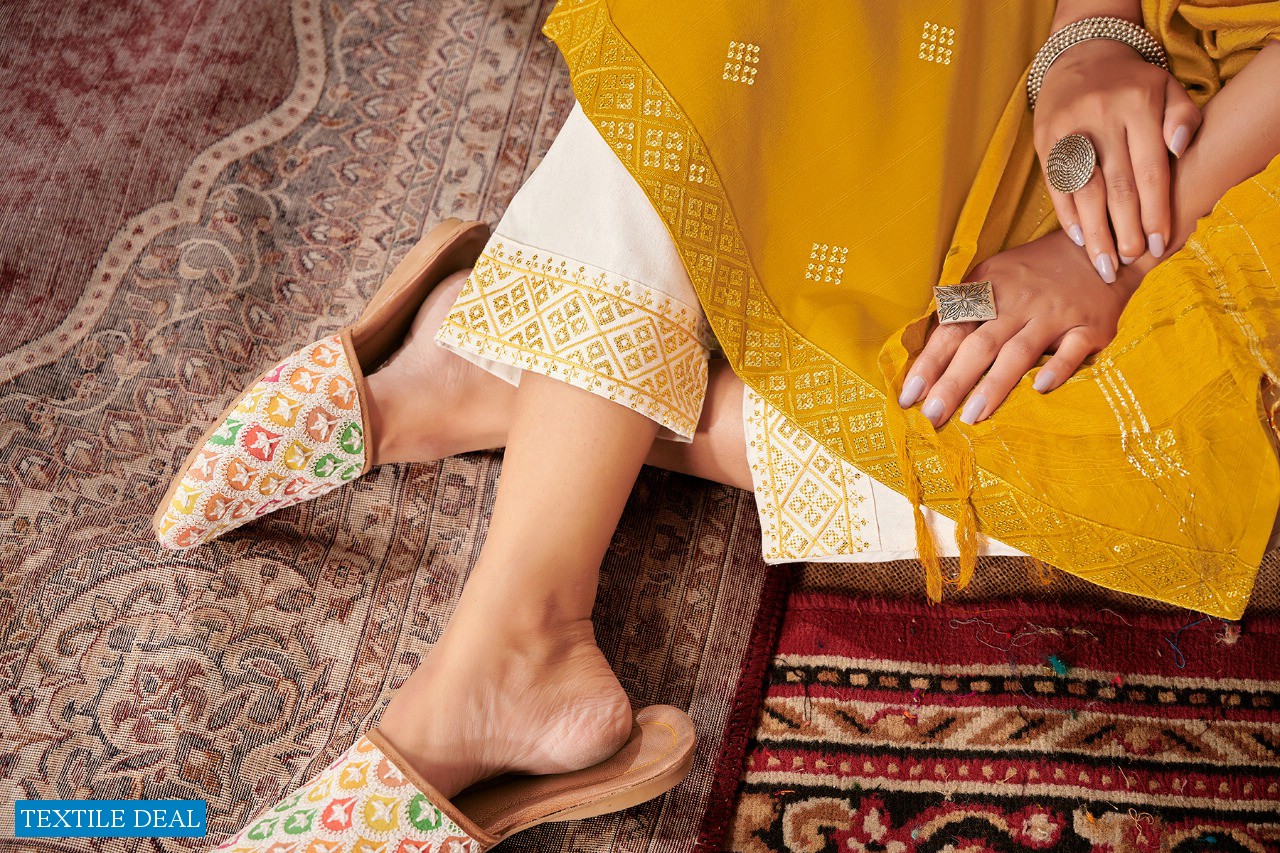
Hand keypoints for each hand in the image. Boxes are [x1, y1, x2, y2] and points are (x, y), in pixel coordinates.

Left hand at [897, 229, 1151, 425]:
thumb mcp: (992, 276)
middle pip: (979, 345)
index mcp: (989, 289)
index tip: (909, 395)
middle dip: (952, 382)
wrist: (1099, 250)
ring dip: (993, 385)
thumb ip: (964, 310)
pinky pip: (1072, 349)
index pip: (952, 330)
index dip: (929, 363)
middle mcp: (1019, 302)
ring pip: (1019, 352)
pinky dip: (1057, 368)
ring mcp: (1055, 315)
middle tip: (931, 415)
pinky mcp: (1090, 326)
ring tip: (970, 417)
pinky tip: (1039, 390)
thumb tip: (928, 353)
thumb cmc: (1033, 273)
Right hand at [1034, 38, 1200, 280]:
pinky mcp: (1046, 141)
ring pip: (1084, 191)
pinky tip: (1079, 239)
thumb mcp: (1168, 88)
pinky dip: (1067, 216)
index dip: (1155, 212)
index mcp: (1138, 105)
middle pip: (1117, 186)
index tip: (1158, 245)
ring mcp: (1070, 130)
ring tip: (1104, 265)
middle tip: (1130, 262)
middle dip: (1125, 230)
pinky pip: (1057, 186)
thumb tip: (1180, 148)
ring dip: (1095, 232)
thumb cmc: (1132, 84)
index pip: (1150, 170)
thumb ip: (1183, 117)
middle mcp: (1102, 117)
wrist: (1082, 57)